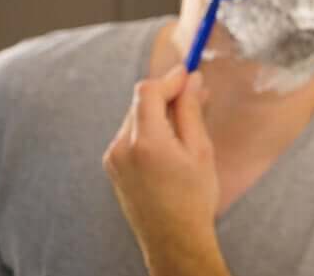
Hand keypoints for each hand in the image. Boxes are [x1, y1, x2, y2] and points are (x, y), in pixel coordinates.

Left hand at [103, 65, 227, 275]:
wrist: (174, 239)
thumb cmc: (193, 198)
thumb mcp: (200, 150)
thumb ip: (191, 111)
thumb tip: (192, 81)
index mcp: (146, 142)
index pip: (148, 91)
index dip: (170, 78)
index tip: (190, 73)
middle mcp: (122, 147)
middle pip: (140, 102)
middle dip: (166, 94)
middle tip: (195, 95)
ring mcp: (113, 158)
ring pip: (135, 117)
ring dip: (157, 111)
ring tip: (185, 122)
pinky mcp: (112, 167)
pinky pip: (129, 134)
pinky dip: (148, 128)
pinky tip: (169, 141)